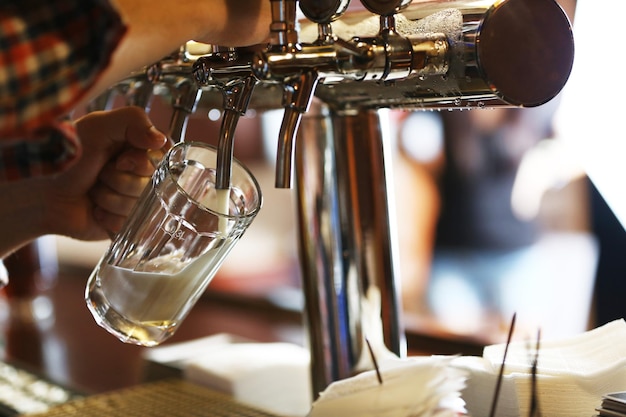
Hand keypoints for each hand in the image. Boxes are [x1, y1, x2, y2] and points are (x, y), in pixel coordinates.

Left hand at [40, 106, 167, 240]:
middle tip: (100, 173)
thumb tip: (161, 140)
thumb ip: (133, 120)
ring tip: (93, 191)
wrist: (43, 192)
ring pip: (140, 205)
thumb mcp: (97, 126)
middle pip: (153, 184)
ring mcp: (134, 200)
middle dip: (120, 179)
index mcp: (140, 148)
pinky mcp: (126, 222)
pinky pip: (130, 224)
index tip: (121, 160)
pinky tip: (94, 210)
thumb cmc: (68, 156)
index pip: (163, 157)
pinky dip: (108, 218)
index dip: (143, 162)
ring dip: (110, 198)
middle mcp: (141, 174)